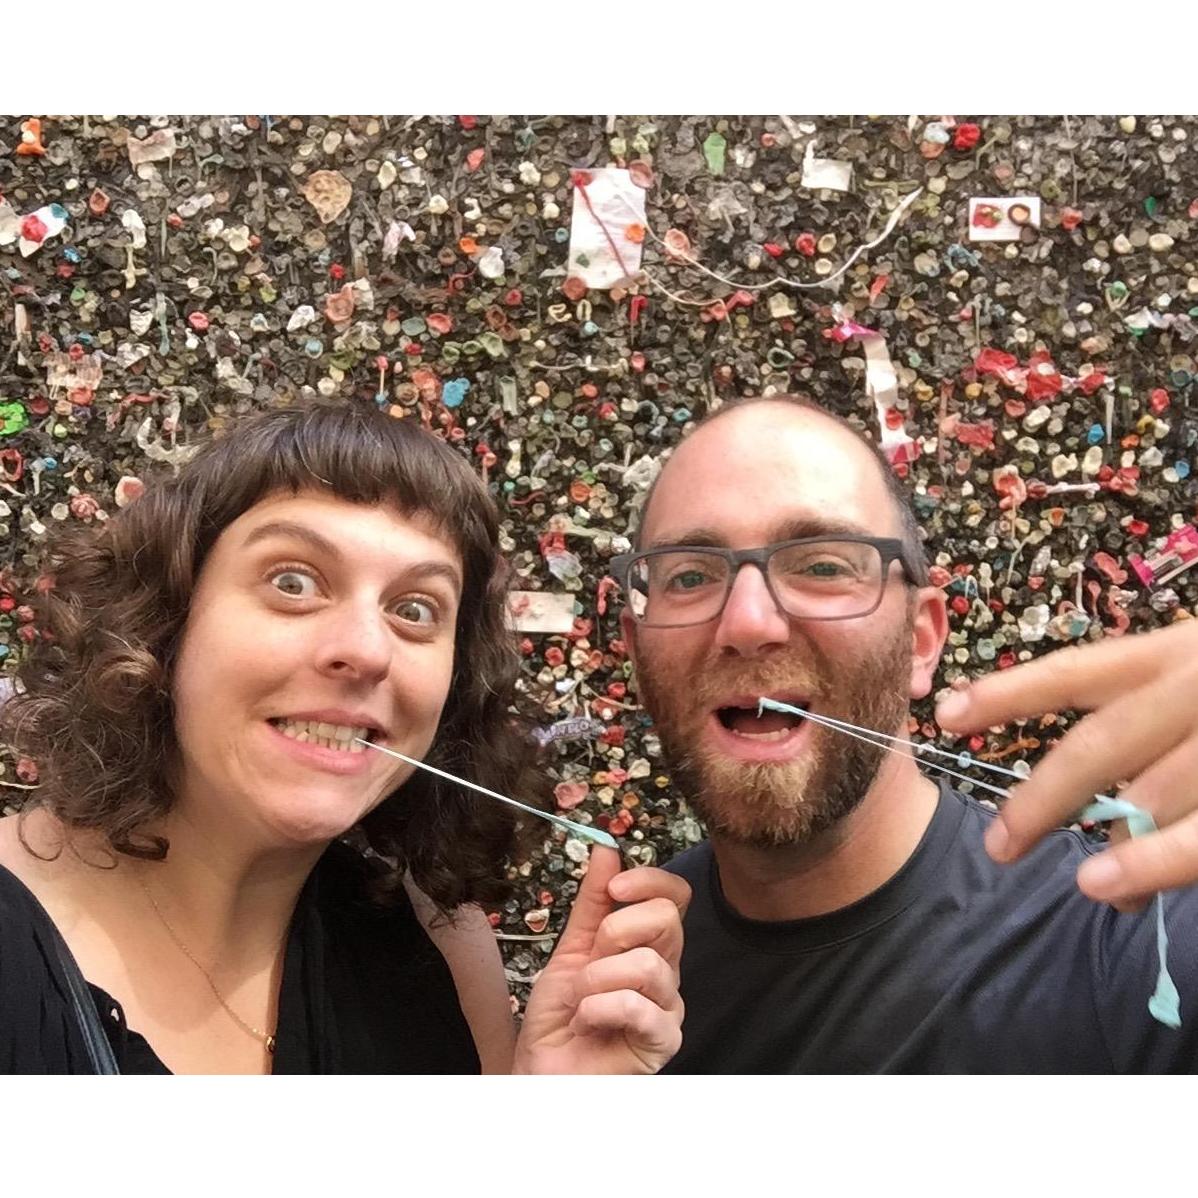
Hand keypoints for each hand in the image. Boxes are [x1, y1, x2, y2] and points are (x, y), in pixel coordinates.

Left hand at [513, 846, 689, 1073]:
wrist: (544, 1070)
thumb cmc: (561, 1015)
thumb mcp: (570, 946)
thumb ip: (591, 900)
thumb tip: (606, 849)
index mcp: (649, 944)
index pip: (674, 896)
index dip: (648, 881)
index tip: (613, 890)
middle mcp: (667, 971)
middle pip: (667, 920)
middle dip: (614, 932)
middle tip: (589, 958)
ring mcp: (668, 1007)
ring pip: (648, 964)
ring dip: (598, 979)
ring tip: (580, 999)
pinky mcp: (662, 1041)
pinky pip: (638, 1006)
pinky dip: (599, 1009)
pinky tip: (586, 1022)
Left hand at [935, 619, 1197, 909]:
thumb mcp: (1197, 681)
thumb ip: (1148, 715)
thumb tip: (1082, 789)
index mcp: (1170, 654)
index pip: (1073, 673)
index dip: (1006, 695)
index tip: (943, 715)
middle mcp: (1193, 686)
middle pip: (1100, 745)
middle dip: (1042, 799)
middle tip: (998, 847)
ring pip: (1152, 796)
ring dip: (1111, 846)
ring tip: (1085, 885)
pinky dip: (1155, 863)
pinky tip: (1118, 892)